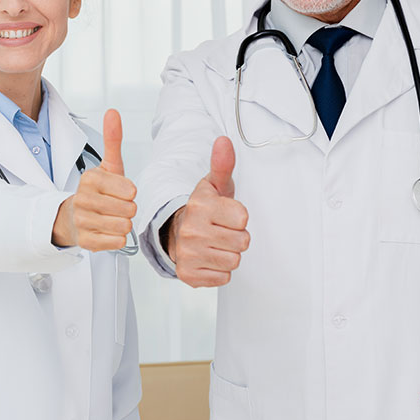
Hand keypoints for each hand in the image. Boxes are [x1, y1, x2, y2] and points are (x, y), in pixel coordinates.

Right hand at [53, 109, 136, 250]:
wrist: (72, 217)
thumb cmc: (98, 191)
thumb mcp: (108, 165)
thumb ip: (112, 139)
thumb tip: (113, 112)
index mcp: (90, 178)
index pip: (130, 190)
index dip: (129, 193)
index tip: (117, 192)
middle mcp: (83, 199)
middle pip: (129, 210)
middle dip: (127, 209)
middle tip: (114, 206)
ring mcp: (82, 221)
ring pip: (124, 226)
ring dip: (122, 224)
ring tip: (110, 218)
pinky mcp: (85, 242)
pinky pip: (117, 242)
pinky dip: (116, 238)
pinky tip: (105, 231)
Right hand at [166, 136, 248, 286]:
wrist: (176, 232)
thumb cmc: (203, 210)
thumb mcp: (215, 186)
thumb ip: (223, 164)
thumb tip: (224, 141)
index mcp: (199, 206)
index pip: (243, 218)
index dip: (239, 217)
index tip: (226, 215)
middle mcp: (191, 230)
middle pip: (242, 242)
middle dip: (236, 238)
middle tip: (221, 231)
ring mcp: (187, 254)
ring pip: (234, 261)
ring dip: (228, 254)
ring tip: (216, 245)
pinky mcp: (188, 274)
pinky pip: (223, 277)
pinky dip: (219, 270)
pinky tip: (209, 258)